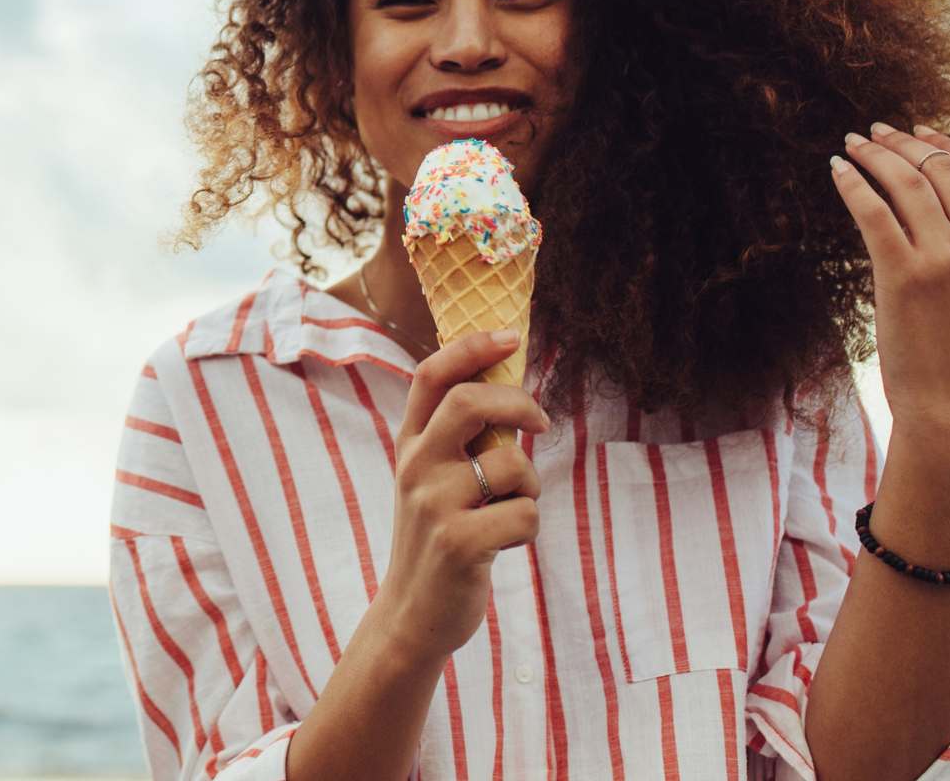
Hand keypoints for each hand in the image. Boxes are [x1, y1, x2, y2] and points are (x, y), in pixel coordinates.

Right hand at [374, 329, 549, 661]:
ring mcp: (434, 504)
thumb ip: (457, 440)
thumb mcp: (431, 481)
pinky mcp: (459, 543)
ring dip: (530, 487)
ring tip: (509, 511)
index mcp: (410, 445)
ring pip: (513, 465)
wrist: (412, 614)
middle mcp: (415, 467)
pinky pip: (526, 513)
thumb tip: (514, 396)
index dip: (471, 347)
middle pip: (469, 402)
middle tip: (539, 423)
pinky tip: (503, 544)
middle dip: (518, 403)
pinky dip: (528, 528)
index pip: (432, 376)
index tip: (510, 336)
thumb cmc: (437, 538)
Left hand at [832, 123, 949, 443]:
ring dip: (875, 154)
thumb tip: (948, 214)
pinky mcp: (903, 274)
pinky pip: (873, 210)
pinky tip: (836, 170)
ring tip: (851, 143)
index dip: (948, 142)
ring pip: (906, 181)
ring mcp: (945, 256)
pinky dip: (852, 182)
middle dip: (904, 141)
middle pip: (941, 167)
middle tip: (874, 130)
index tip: (919, 128)